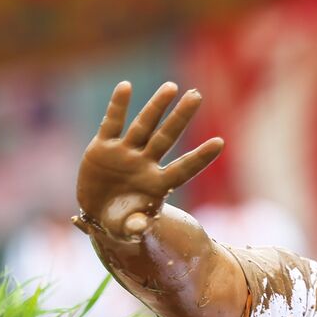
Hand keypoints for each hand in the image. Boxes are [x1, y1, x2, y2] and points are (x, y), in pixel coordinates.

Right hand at [76, 81, 223, 240]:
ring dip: (156, 106)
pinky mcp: (103, 148)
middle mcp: (145, 165)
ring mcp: (126, 154)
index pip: (184, 169)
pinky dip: (117, 106)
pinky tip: (126, 86)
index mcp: (158, 185)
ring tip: (171, 86)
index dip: (201, 157)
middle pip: (167, 137)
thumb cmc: (121, 223)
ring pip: (143, 125)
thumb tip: (139, 227)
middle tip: (197, 95)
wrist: (97, 214)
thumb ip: (134, 227)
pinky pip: (111, 123)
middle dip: (181, 117)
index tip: (220, 142)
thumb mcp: (126, 229)